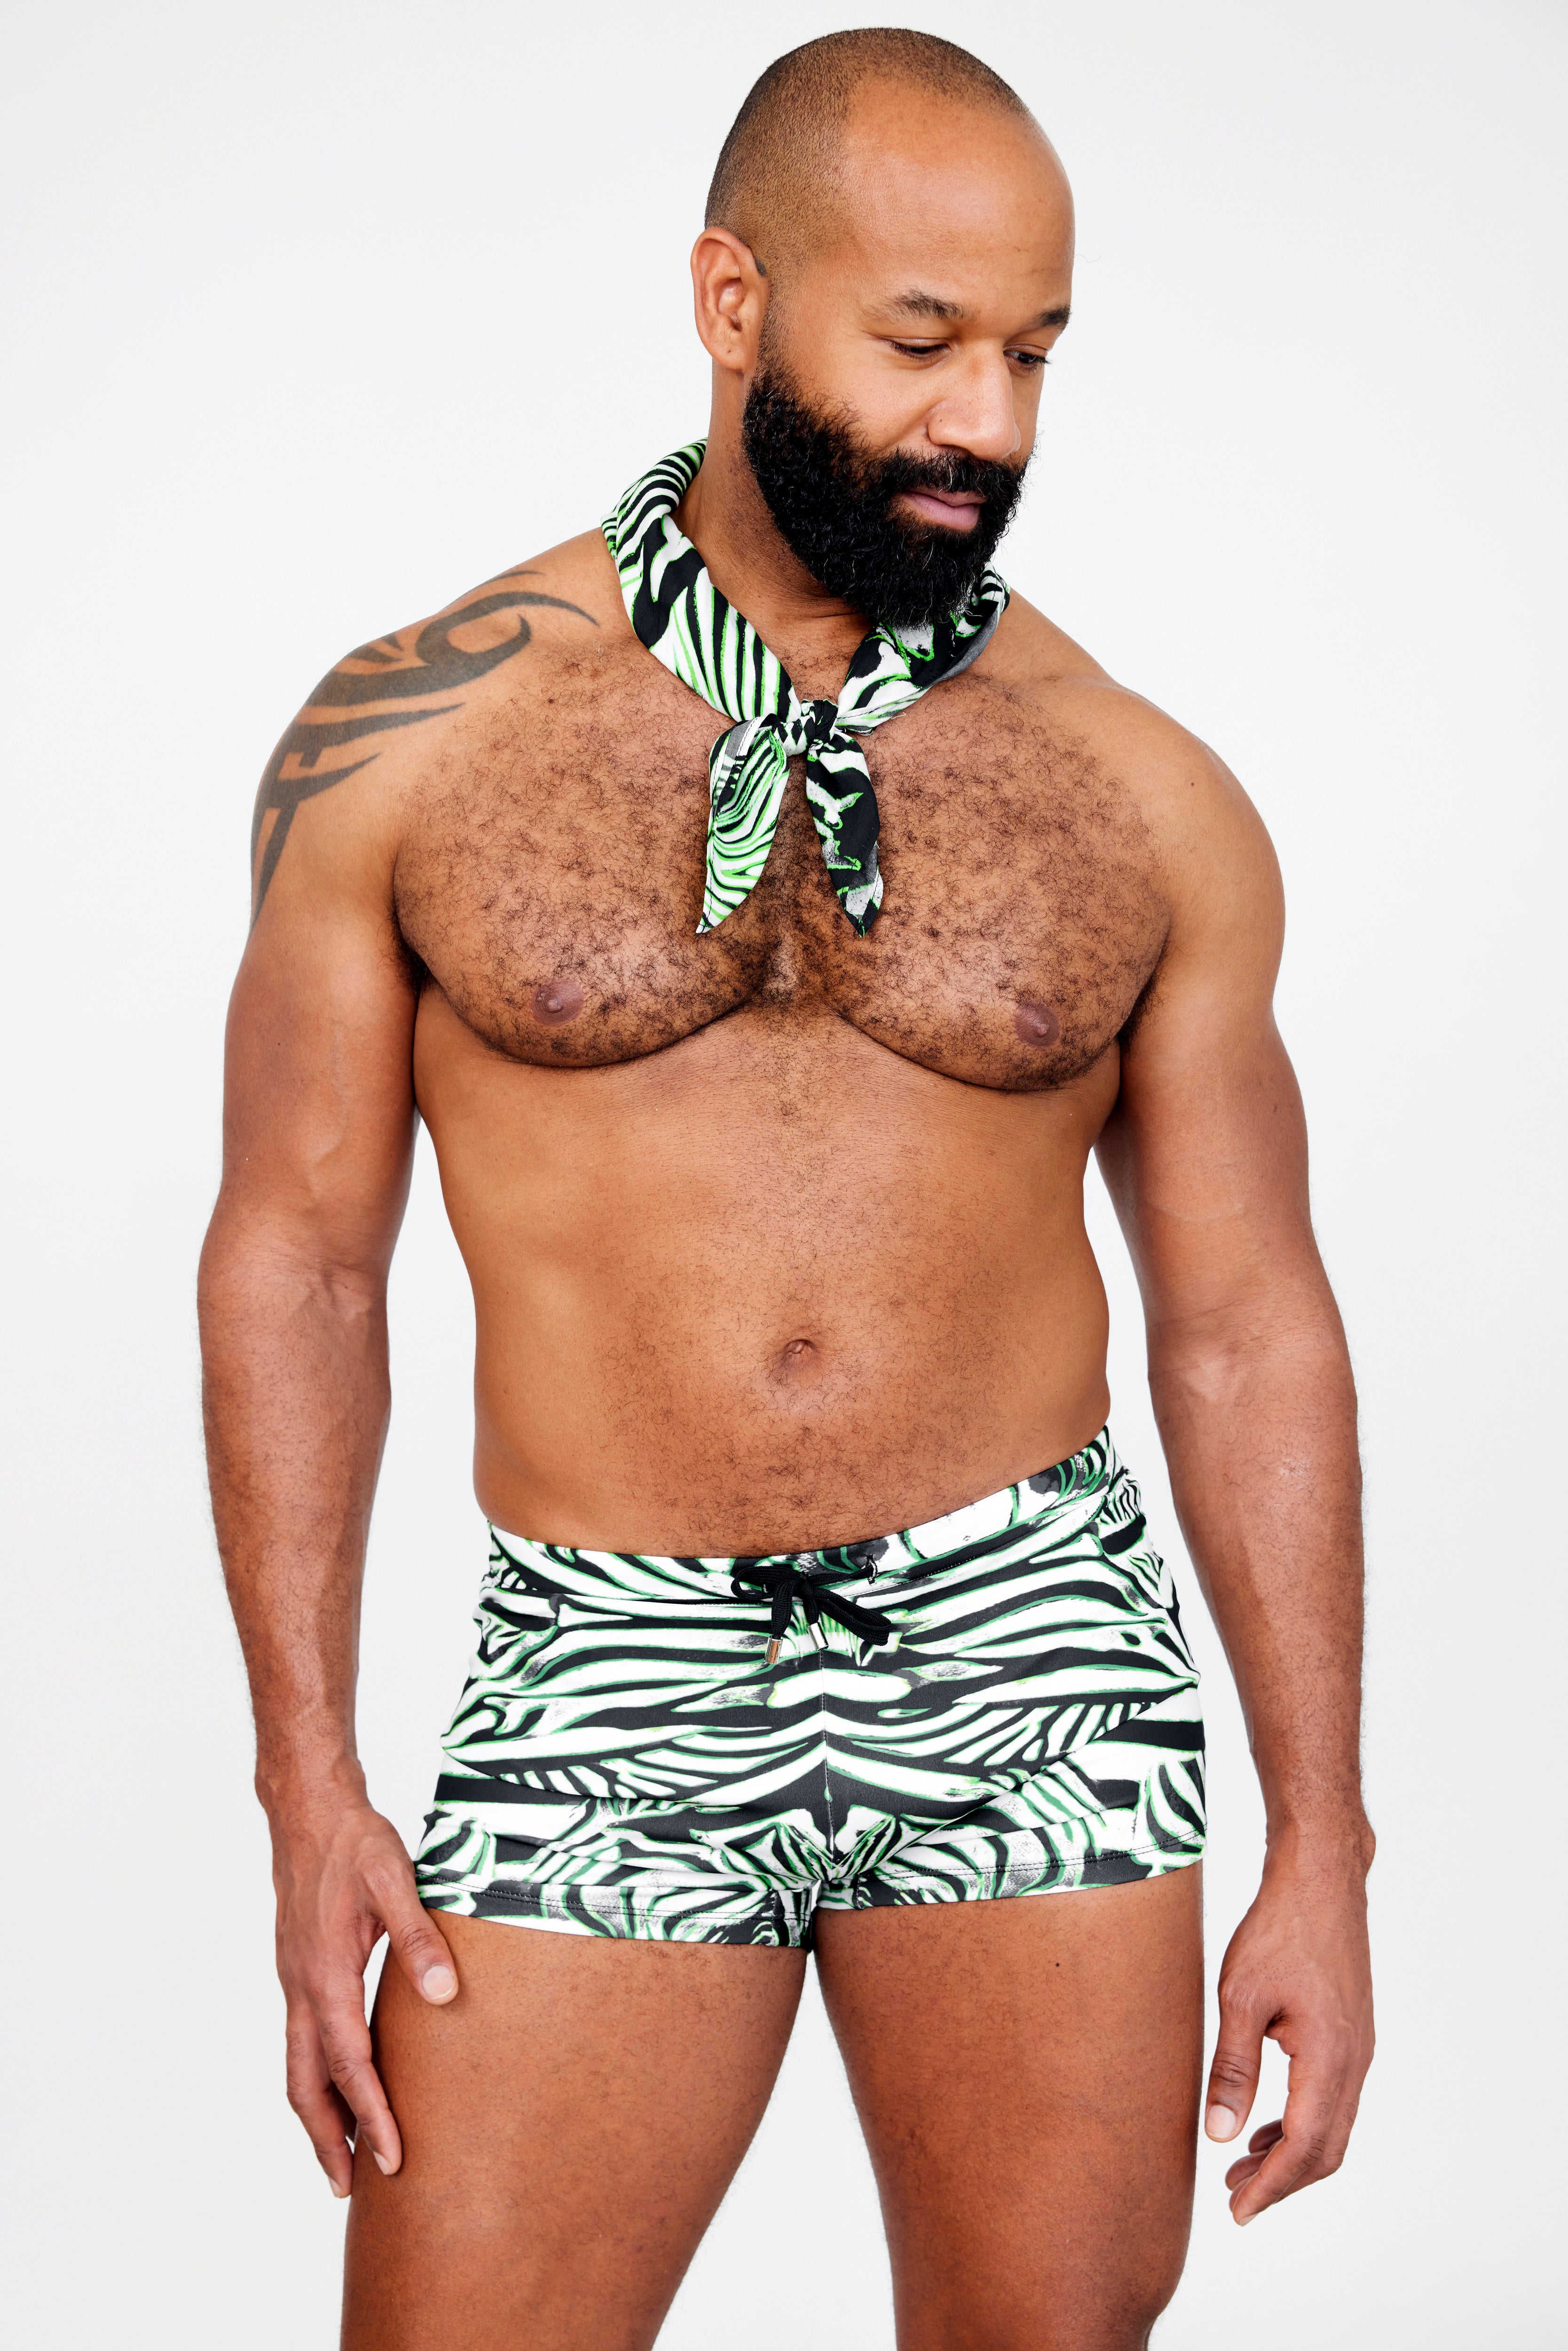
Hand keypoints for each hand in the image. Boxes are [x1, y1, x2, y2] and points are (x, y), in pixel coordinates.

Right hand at [271, 1788, 458, 2195]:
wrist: (309, 1811)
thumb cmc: (354, 1843)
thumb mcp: (395, 1879)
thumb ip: (420, 1935)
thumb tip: (444, 1991)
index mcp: (326, 1975)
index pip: (350, 2065)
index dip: (372, 2116)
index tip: (392, 2161)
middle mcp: (303, 1987)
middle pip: (306, 2084)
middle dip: (328, 2140)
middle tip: (351, 2190)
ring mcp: (296, 1981)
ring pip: (298, 2066)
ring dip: (318, 2114)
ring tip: (341, 2156)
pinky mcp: (300, 1971)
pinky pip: (303, 2040)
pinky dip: (317, 2077)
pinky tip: (340, 2084)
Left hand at [1203, 1831, 1374, 2224]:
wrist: (1321, 1880)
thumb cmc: (1279, 1928)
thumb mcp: (1240, 1997)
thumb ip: (1232, 2068)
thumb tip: (1220, 2134)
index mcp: (1329, 2057)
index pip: (1305, 2147)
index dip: (1272, 2187)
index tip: (1238, 2212)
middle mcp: (1354, 2061)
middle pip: (1325, 2149)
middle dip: (1281, 2181)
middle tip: (1235, 2199)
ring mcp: (1358, 2048)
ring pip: (1331, 2126)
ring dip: (1291, 2154)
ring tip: (1242, 2166)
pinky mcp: (1350, 2034)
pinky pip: (1332, 2098)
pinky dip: (1301, 2122)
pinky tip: (1265, 2123)